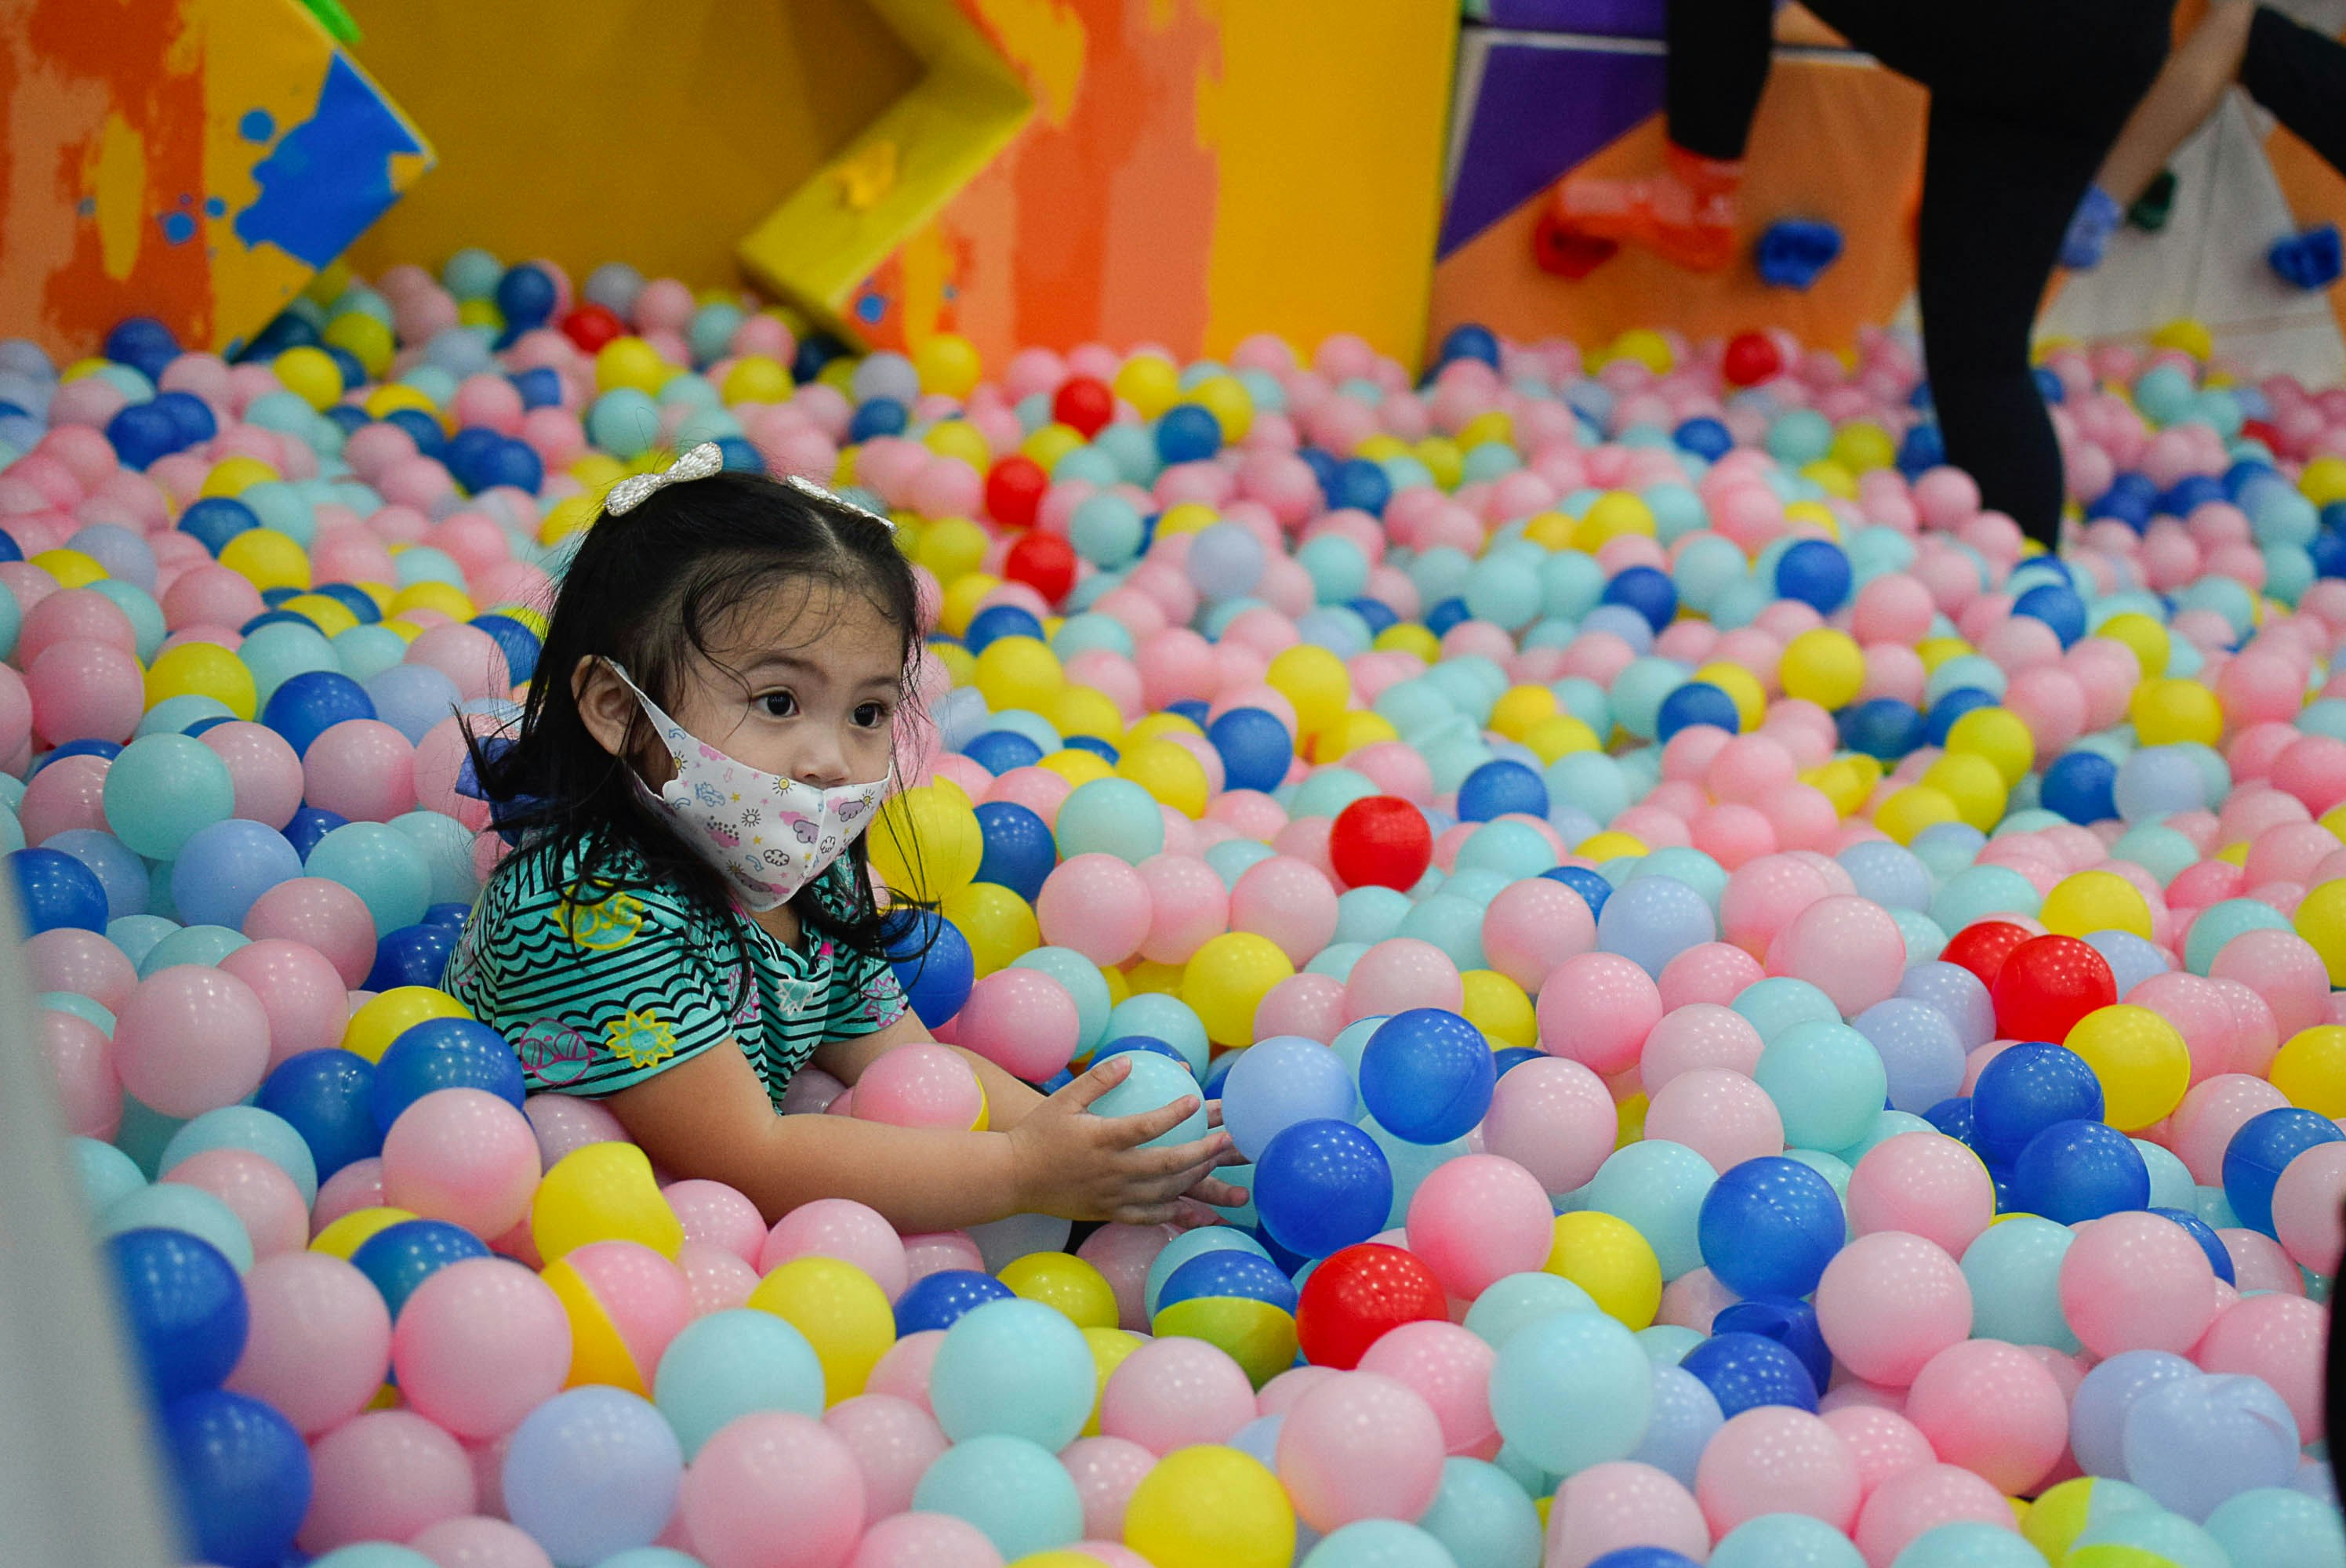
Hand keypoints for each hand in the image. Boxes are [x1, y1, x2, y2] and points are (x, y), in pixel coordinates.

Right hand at [1007, 1056, 1236, 1224]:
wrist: (1012, 1179)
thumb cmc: (1037, 1134)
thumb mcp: (1063, 1100)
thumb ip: (1098, 1080)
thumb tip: (1129, 1061)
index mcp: (1101, 1140)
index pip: (1146, 1127)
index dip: (1175, 1114)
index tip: (1197, 1100)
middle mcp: (1111, 1171)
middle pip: (1167, 1165)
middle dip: (1202, 1153)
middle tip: (1227, 1140)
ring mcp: (1111, 1196)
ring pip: (1164, 1192)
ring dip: (1196, 1180)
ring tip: (1218, 1167)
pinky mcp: (1109, 1213)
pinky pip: (1148, 1217)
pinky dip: (1175, 1213)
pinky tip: (1197, 1210)